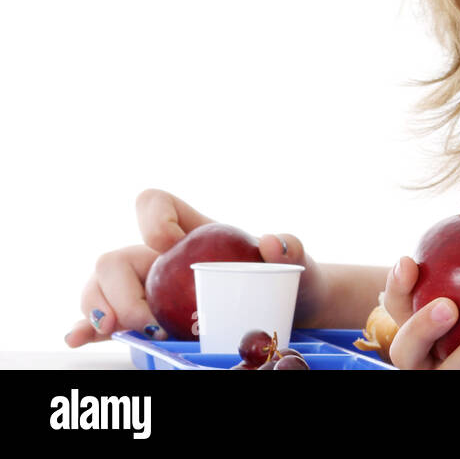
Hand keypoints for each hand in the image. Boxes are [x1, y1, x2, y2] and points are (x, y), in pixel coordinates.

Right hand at [66, 188, 324, 346]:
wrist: (290, 317)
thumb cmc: (290, 281)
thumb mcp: (298, 263)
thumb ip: (290, 247)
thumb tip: (271, 243)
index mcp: (192, 231)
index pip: (153, 202)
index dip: (152, 218)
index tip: (170, 245)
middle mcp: (161, 258)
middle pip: (115, 257)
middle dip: (120, 287)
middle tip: (147, 320)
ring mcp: (148, 291)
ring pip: (100, 289)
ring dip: (101, 309)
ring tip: (125, 332)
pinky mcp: (146, 323)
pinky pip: (105, 323)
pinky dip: (88, 330)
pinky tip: (80, 339)